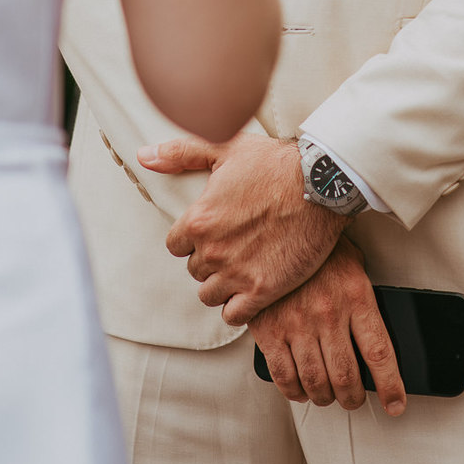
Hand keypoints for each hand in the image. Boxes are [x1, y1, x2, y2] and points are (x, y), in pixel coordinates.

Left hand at [139, 133, 343, 323]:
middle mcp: (212, 250)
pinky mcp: (262, 291)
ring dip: (221, 285)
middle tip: (234, 247)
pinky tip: (251, 290)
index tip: (213, 232)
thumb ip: (180, 154)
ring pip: (209, 295)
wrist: (319, 185)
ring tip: (241, 269)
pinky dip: (238, 306)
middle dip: (209, 260)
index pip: (175, 246)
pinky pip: (233, 314)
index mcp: (199, 220)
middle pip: (194, 270)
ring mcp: (236, 274)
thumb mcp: (225, 149)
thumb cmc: (274, 164)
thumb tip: (144, 156)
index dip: (193, 239)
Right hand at [252, 240, 405, 416]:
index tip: (395, 405)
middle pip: (346, 377)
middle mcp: (328, 313)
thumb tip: (378, 344)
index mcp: (356, 296)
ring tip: (327, 395)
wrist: (277, 225)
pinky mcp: (269, 329)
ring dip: (324, 397)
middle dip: (352, 398)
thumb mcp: (353, 266)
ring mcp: (296, 322)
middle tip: (352, 399)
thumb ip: (365, 302)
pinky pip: (284, 376)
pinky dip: (294, 391)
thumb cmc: (320, 249)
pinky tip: (300, 389)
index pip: (379, 353)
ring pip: (316, 382)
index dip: (390, 387)